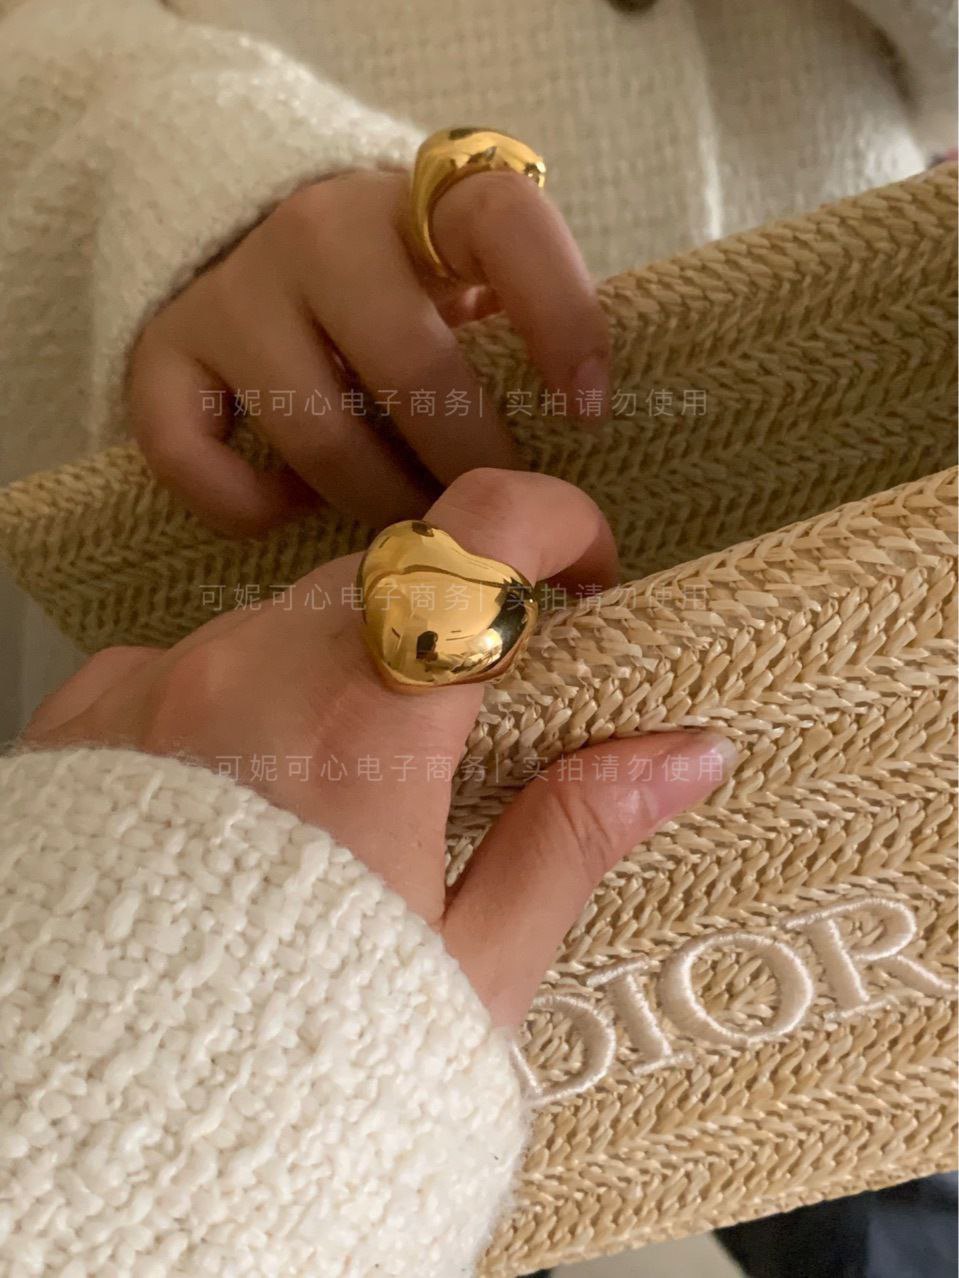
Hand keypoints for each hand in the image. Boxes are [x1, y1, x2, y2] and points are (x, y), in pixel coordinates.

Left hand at [24, 471, 734, 1026]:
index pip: (476, 539)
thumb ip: (573, 835)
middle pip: (388, 580)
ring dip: (341, 669)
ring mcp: (154, 684)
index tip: (582, 570)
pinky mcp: (91, 710)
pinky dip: (240, 701)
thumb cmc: (291, 1065)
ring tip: (342, 799)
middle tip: (470, 725)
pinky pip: (192, 658)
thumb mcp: (467, 967)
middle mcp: (243, 674)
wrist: (106, 1124)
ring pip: (289, 618)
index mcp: (359, 727)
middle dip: (450, 627)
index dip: (552, 525)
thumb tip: (683, 754)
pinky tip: (240, 805)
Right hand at [129, 168, 609, 535]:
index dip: (560, 317)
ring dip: (376, 502)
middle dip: (467, 465)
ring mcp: (235, 291)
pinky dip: (246, 506)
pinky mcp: (163, 353)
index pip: (505, 223)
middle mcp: (322, 230)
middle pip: (413, 368)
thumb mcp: (469, 288)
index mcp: (424, 202)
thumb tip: (579, 491)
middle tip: (488, 512)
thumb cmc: (402, 297)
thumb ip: (519, 342)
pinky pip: (191, 455)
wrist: (264, 253)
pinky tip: (287, 508)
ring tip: (407, 523)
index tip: (587, 412)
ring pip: (317, 434)